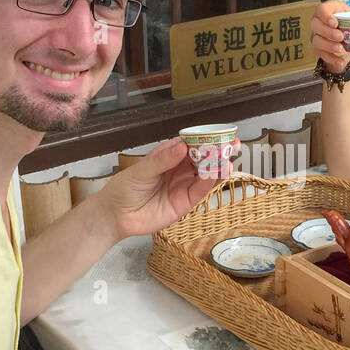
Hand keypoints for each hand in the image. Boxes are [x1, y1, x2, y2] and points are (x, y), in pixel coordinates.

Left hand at [99, 137, 240, 240]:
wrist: (116, 216)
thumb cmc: (124, 189)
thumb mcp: (141, 170)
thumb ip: (162, 160)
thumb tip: (182, 146)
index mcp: (167, 156)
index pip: (190, 144)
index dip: (205, 138)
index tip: (219, 133)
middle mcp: (178, 170)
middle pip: (202, 158)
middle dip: (218, 151)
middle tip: (232, 144)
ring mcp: (182, 186)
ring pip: (205, 174)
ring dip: (218, 167)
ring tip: (229, 160)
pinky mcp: (184, 203)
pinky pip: (200, 191)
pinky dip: (210, 183)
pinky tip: (217, 174)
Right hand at [309, 0, 349, 73]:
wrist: (347, 45)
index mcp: (332, 10)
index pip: (322, 8)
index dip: (326, 15)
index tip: (335, 23)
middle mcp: (321, 21)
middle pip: (316, 24)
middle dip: (327, 31)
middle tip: (341, 37)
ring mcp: (317, 35)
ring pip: (316, 39)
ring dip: (328, 45)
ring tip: (341, 50)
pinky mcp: (317, 47)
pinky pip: (319, 53)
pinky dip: (330, 58)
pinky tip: (339, 60)